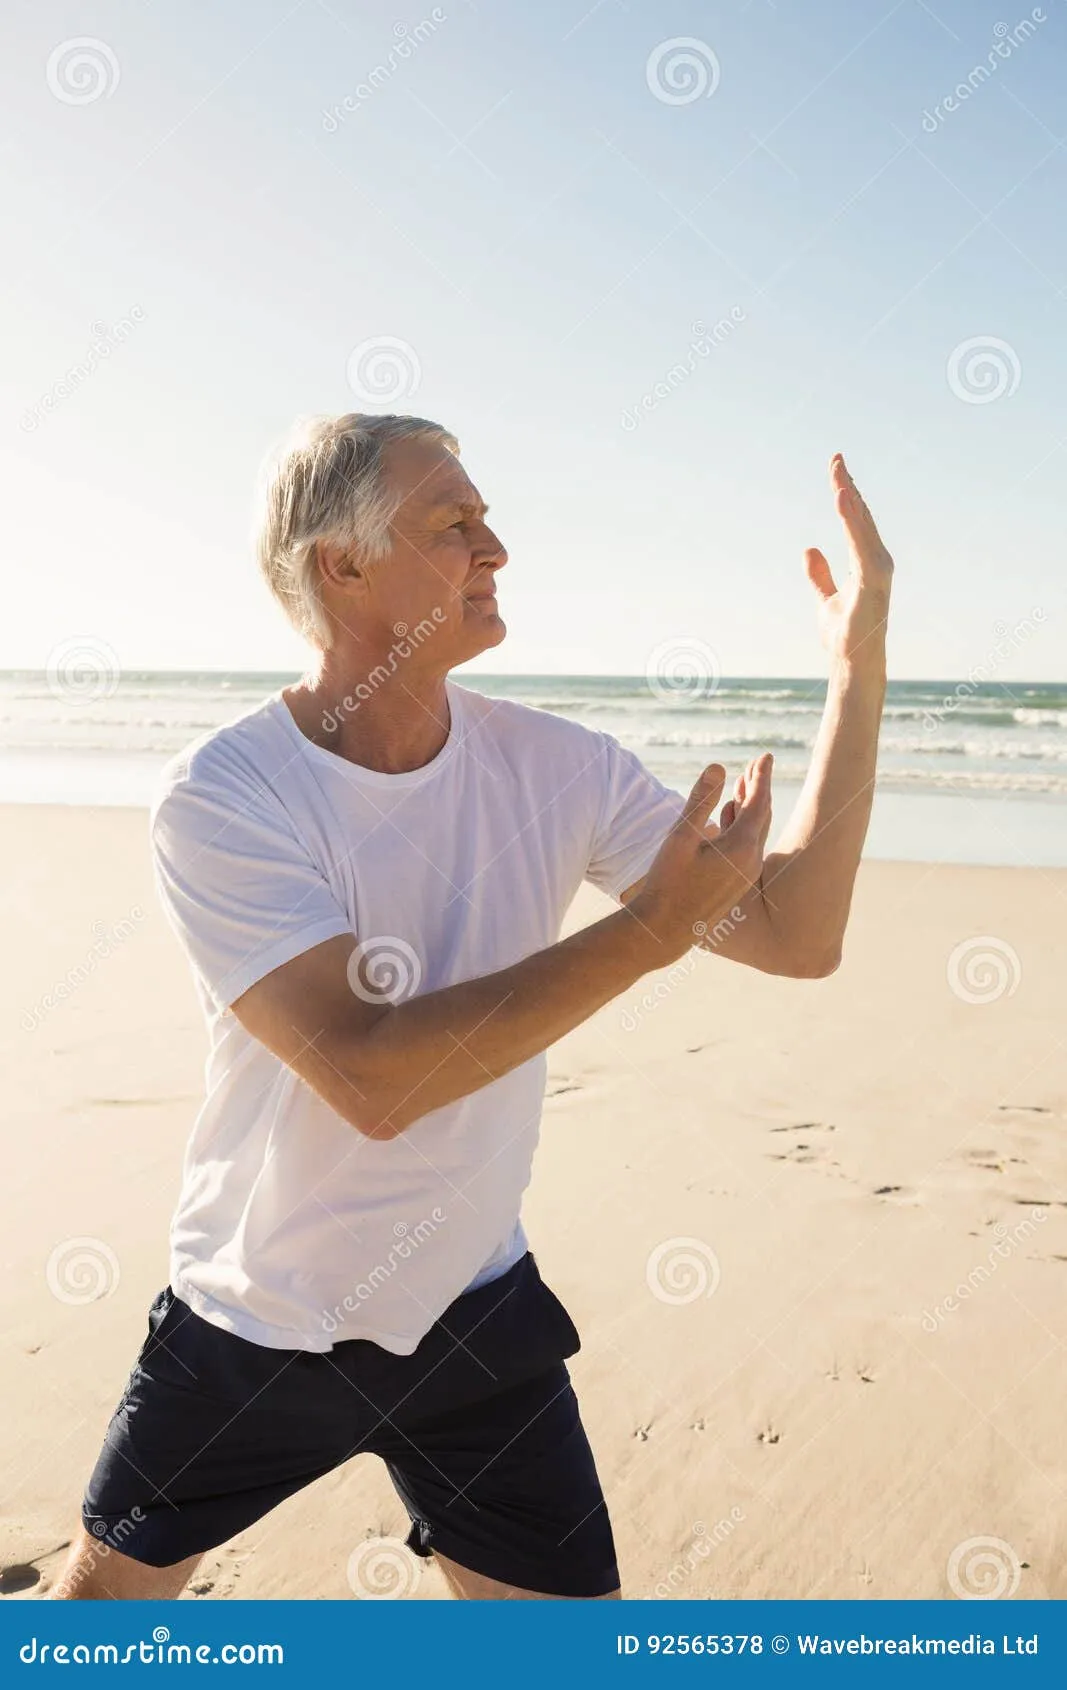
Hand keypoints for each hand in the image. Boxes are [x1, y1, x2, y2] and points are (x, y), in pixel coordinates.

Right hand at [630, 754, 773, 959]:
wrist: (665, 931)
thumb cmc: (667, 883)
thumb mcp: (680, 837)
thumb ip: (700, 800)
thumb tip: (718, 767)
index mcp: (741, 847)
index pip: (758, 802)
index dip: (762, 776)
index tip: (766, 755)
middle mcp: (751, 861)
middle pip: (761, 815)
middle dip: (758, 788)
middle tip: (759, 764)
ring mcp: (746, 875)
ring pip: (755, 832)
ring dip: (750, 808)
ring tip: (744, 786)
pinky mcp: (738, 884)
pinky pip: (747, 847)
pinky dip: (743, 827)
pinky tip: (730, 819)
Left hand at [805, 454, 892, 669]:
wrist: (853, 662)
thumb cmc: (845, 635)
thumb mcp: (826, 599)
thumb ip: (820, 575)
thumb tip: (810, 549)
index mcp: (867, 562)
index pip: (856, 521)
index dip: (847, 494)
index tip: (836, 468)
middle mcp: (877, 561)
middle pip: (860, 516)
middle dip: (848, 485)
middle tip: (836, 458)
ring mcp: (877, 570)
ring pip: (861, 525)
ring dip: (850, 497)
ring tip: (838, 472)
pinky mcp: (872, 580)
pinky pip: (860, 542)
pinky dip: (851, 520)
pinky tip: (842, 499)